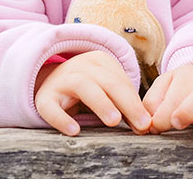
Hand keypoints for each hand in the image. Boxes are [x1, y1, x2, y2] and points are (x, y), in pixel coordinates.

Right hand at [34, 51, 150, 135]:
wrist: (47, 82)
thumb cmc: (86, 88)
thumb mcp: (105, 88)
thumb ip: (124, 103)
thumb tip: (145, 125)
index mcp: (99, 61)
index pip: (121, 81)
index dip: (136, 102)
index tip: (147, 122)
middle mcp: (80, 66)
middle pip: (108, 82)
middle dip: (127, 103)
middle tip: (141, 124)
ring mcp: (61, 80)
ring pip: (83, 86)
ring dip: (101, 103)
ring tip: (115, 121)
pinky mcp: (44, 98)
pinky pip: (51, 107)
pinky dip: (62, 119)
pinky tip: (75, 131)